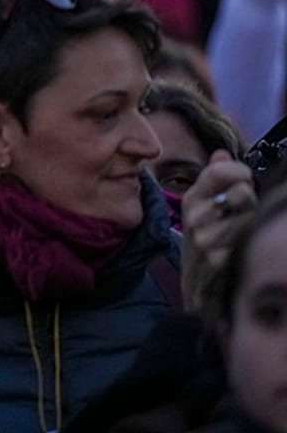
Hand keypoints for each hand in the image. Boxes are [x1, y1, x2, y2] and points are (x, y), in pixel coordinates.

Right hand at [182, 151, 257, 310]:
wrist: (198, 291)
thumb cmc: (206, 245)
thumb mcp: (200, 210)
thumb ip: (212, 179)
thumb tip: (222, 154)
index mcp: (190, 201)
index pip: (220, 171)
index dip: (240, 171)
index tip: (244, 180)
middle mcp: (196, 219)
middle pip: (242, 192)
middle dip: (251, 202)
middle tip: (242, 215)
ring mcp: (208, 242)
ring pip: (252, 215)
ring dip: (254, 223)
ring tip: (243, 234)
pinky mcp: (222, 262)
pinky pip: (253, 239)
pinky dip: (255, 242)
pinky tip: (246, 250)